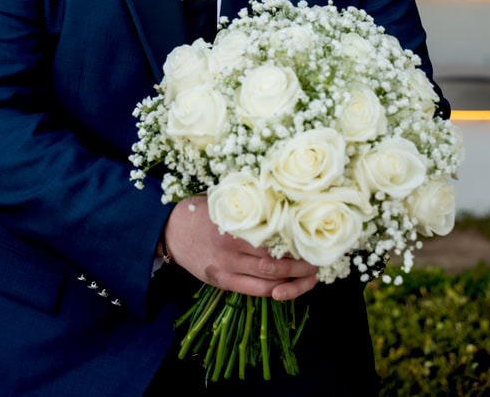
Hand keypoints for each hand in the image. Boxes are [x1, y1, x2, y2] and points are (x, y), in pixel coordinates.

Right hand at [162, 195, 317, 300]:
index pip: (272, 237)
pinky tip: (287, 286)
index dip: (296, 242)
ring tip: (309, 275)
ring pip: (266, 280)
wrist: (171, 230)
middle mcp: (231, 249)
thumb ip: (250, 205)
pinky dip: (273, 289)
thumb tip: (284, 200)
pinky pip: (253, 290)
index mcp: (234, 225)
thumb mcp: (225, 202)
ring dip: (291, 280)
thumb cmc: (202, 211)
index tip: (313, 239)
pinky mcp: (221, 281)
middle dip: (300, 265)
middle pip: (273, 262)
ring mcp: (226, 268)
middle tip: (318, 261)